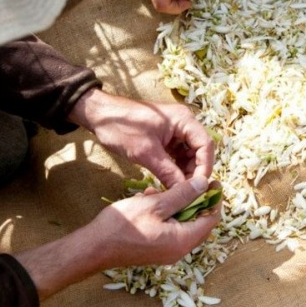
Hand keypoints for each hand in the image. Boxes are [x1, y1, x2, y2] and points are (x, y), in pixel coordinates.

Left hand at [68, 89, 213, 186]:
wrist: (99, 115)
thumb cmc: (122, 127)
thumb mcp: (146, 152)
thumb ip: (168, 172)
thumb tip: (183, 191)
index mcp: (184, 120)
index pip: (206, 146)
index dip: (204, 168)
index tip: (198, 187)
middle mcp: (184, 123)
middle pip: (200, 150)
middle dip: (194, 171)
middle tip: (186, 191)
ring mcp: (176, 130)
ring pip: (190, 155)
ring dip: (185, 171)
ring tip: (176, 188)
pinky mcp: (167, 137)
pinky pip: (178, 154)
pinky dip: (175, 168)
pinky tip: (169, 181)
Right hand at [86, 176, 221, 268]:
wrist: (94, 248)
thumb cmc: (124, 225)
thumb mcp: (156, 204)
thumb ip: (182, 195)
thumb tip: (204, 185)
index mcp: (183, 240)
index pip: (211, 219)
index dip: (214, 199)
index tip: (212, 181)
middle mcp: (179, 250)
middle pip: (200, 222)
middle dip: (196, 201)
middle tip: (191, 182)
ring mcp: (167, 252)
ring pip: (183, 224)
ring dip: (177, 205)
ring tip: (161, 189)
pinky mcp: (156, 249)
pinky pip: (170, 229)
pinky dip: (166, 214)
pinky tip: (150, 199)